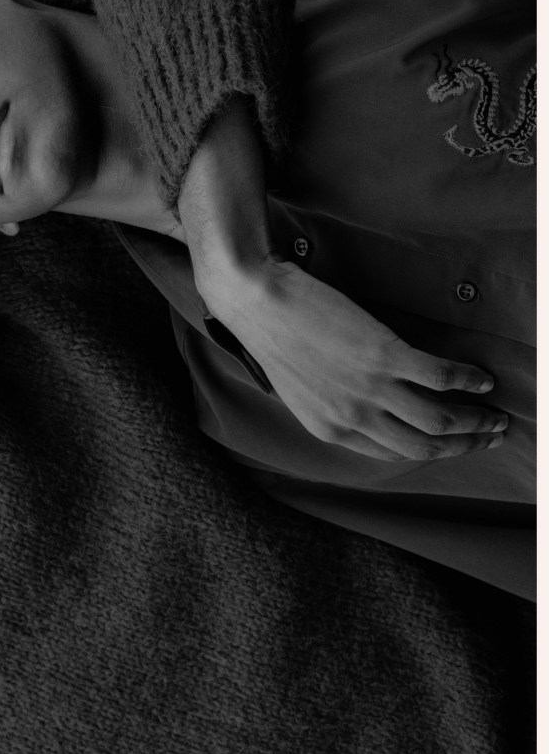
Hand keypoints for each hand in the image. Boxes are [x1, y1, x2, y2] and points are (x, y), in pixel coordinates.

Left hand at [207, 258, 505, 460]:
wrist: (255, 300)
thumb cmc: (272, 335)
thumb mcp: (298, 388)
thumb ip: (332, 405)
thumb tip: (368, 406)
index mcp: (331, 429)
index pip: (394, 453)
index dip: (432, 452)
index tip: (455, 445)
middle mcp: (353, 416)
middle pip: (425, 445)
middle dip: (466, 445)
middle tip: (493, 436)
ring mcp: (370, 387)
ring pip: (440, 420)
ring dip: (477, 421)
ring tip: (498, 414)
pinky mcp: (383, 354)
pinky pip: (440, 377)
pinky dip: (469, 380)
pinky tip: (483, 378)